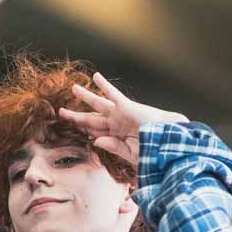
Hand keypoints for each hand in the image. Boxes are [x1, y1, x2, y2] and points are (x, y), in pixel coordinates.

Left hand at [57, 72, 185, 166]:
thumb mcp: (132, 155)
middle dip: (76, 117)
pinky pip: (112, 94)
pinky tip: (95, 76)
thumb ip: (114, 148)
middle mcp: (117, 125)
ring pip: (97, 104)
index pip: (96, 134)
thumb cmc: (154, 152)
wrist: (170, 144)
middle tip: (61, 112)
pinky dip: (104, 85)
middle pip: (91, 120)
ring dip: (85, 96)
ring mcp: (121, 115)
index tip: (78, 133)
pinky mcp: (126, 107)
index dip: (85, 133)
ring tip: (73, 89)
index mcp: (118, 138)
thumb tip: (95, 140)